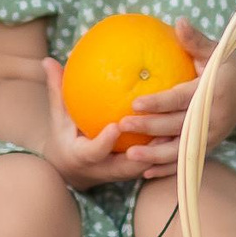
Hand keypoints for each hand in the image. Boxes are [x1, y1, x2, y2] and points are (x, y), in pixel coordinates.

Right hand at [39, 58, 171, 188]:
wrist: (73, 171)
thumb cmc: (65, 138)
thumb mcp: (58, 117)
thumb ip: (58, 91)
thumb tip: (48, 60)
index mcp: (84, 157)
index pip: (95, 152)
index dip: (105, 142)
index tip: (116, 126)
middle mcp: (106, 170)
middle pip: (130, 166)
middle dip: (147, 152)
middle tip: (163, 129)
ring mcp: (123, 175)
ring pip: (149, 166)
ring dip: (165, 152)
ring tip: (184, 128)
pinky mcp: (136, 173)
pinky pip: (157, 163)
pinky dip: (170, 149)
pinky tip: (187, 127)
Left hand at [113, 20, 235, 176]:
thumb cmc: (228, 66)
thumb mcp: (216, 50)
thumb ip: (195, 40)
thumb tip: (179, 21)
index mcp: (212, 91)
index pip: (180, 99)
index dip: (158, 103)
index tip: (134, 103)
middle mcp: (213, 117)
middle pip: (177, 126)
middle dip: (149, 127)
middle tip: (122, 125)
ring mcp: (212, 135)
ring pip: (181, 150)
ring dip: (155, 156)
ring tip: (130, 155)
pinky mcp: (210, 147)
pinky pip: (186, 161)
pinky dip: (167, 169)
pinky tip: (145, 172)